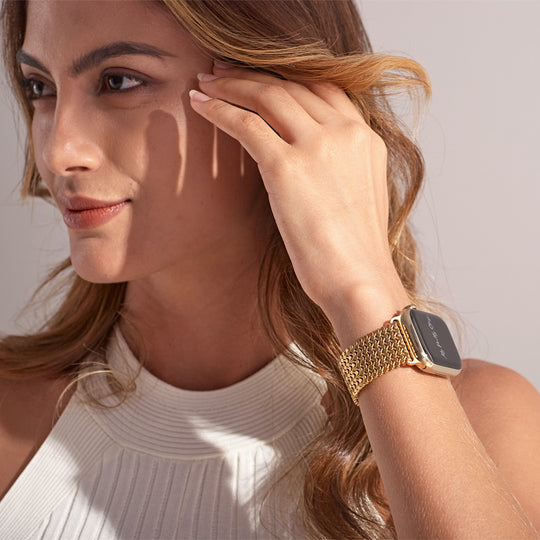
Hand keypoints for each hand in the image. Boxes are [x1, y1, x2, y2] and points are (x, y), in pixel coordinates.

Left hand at [190, 61, 408, 335]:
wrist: (359, 280)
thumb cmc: (355, 251)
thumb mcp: (359, 194)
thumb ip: (338, 164)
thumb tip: (306, 157)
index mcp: (364, 138)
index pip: (321, 88)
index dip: (286, 76)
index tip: (258, 76)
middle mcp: (345, 132)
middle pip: (291, 85)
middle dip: (251, 75)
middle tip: (222, 72)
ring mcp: (318, 146)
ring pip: (267, 96)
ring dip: (231, 86)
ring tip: (206, 83)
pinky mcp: (287, 167)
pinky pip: (246, 124)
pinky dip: (219, 110)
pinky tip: (199, 105)